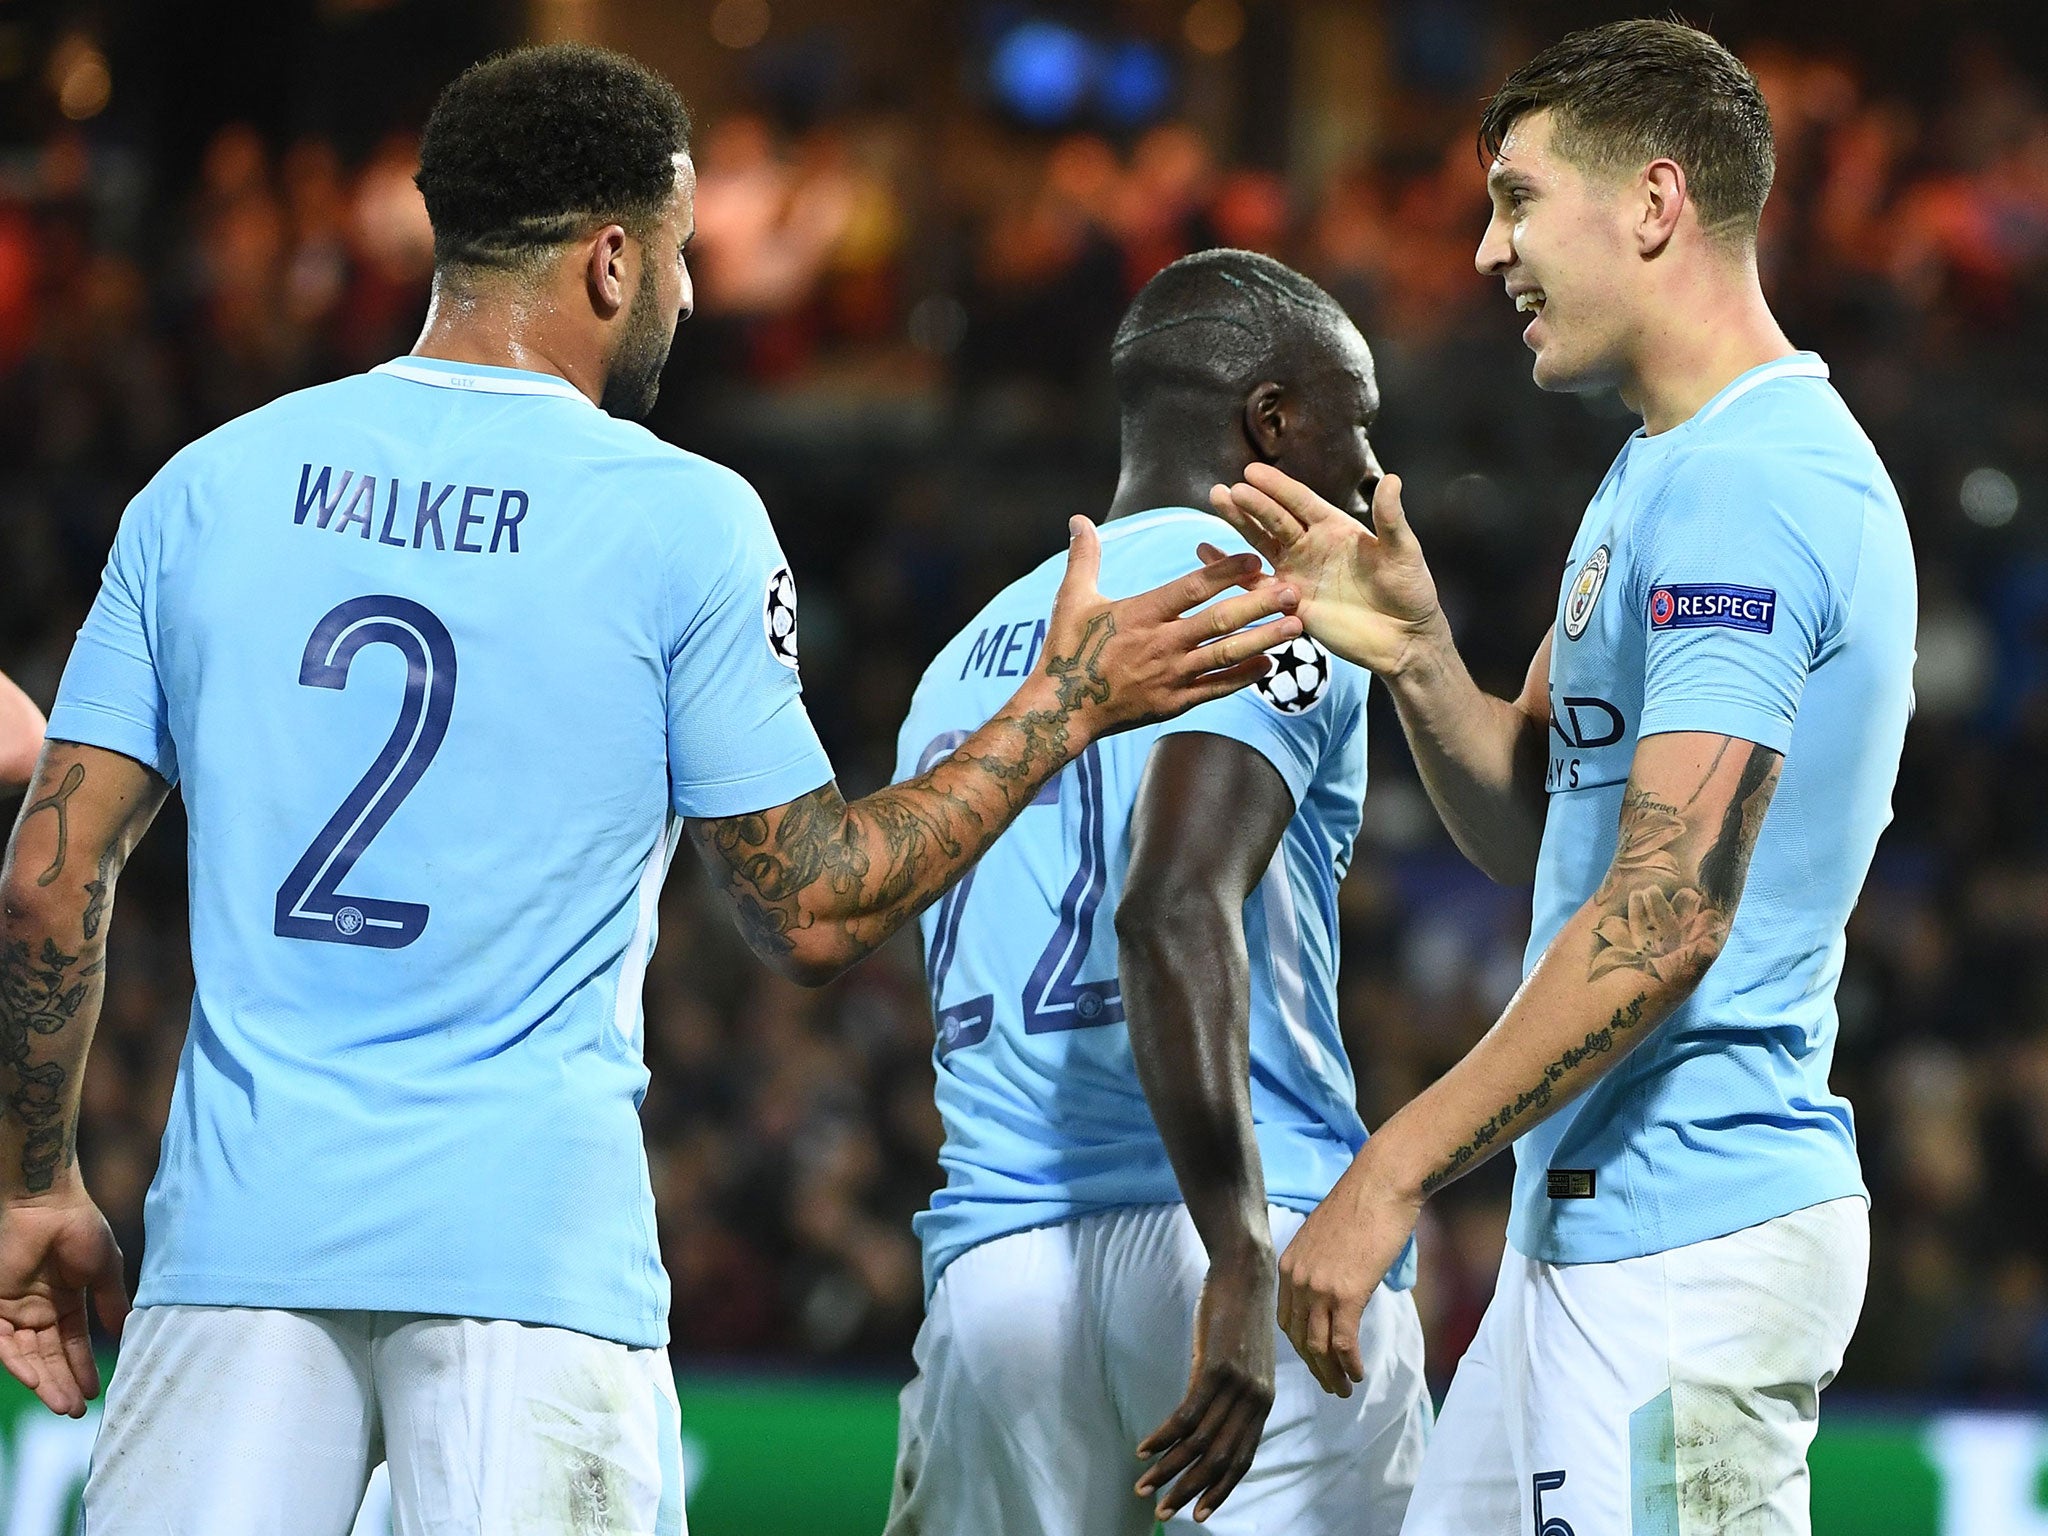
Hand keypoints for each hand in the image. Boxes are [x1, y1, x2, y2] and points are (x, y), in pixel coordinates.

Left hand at [0, 1186, 129, 1415]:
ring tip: (60, 1405)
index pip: (72, 1344)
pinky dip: (16, 1364)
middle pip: (48, 1357)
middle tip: (74, 1411)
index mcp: (65, 1302)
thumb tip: (124, 1331)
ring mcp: (15, 1311)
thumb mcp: (106, 1269)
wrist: (49, 1203)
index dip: (81, 1368)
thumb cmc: (81, 1227)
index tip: (94, 1393)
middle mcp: (38, 1312)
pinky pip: (2, 1344)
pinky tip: (34, 1381)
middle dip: (61, 1384)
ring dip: (42, 1382)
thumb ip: (110, 1302)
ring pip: (27, 1357)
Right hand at [1036, 516, 1298, 742]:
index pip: (1190, 589)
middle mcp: (1161, 644)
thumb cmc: (1067, 650)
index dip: (1224, 572)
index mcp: (1140, 615)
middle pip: (1219, 622)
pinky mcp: (1175, 703)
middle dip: (1259, 605)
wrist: (1063, 710)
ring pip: (1225, 656)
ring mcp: (1170, 676)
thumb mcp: (1072, 600)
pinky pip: (1216, 688)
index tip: (1255, 558)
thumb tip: (1078, 518)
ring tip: (1295, 628)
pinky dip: (1244, 677)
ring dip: (1263, 640)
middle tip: (1293, 592)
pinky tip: (1269, 664)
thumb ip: (1084, 558)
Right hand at [1136, 1253, 1276, 1522]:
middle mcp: (1254, 1400)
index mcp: (1262, 1403)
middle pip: (1220, 1460)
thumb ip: (1232, 1392)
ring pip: (1199, 1443)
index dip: (1221, 1490)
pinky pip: (1186, 1416)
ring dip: (1168, 1469)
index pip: (1242, 1459)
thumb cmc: (1239, 1313)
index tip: (1200, 1514)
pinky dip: (1163, 1438)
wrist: (1246, 1272)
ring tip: (1143, 1486)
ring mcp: (1235, 1386)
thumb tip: (1207, 1419)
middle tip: (1162, 1511)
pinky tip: (1144, 1449)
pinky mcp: (1214, 1368)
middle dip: (1189, 1490)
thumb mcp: (1243, 1359)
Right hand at [1205, 465, 1443, 676]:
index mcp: (1335, 528)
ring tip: (1216, 503)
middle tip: (1225, 491)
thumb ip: (1391, 518)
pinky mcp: (1289, 602)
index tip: (1252, 472)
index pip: (1300, 502)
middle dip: (1250, 505)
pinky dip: (1230, 571)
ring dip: (1238, 525)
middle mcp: (1311, 545)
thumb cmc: (1410, 591)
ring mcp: (1297, 572)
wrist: (1403, 639)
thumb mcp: (1404, 552)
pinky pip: (1254, 585)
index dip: (1277, 488)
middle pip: (1274, 520)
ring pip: (1260, 544)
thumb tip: (1392, 480)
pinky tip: (1206, 553)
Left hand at [1276, 1158, 1418, 1397]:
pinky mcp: (1346, 1294)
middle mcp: (1297, 1278)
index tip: (1316, 1360)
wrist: (1381, 1183)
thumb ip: (1322, 1265)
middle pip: (1298, 1338)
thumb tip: (1337, 1287)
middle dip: (1314, 1367)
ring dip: (1331, 1374)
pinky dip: (1350, 1365)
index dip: (1301, 1345)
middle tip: (1330, 1386)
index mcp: (1289, 1264)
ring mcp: (1319, 1288)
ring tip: (1344, 1389)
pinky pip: (1343, 1342)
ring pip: (1318, 1347)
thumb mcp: (1327, 1237)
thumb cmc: (1363, 1204)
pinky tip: (1358, 1375)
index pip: (1286, 1318)